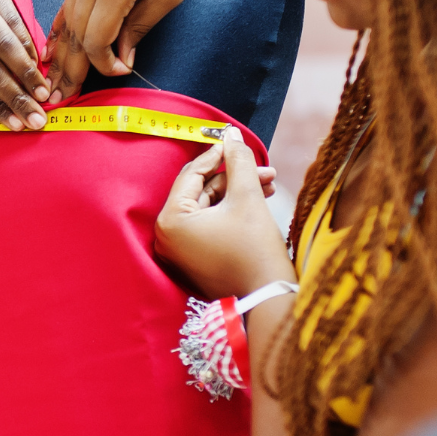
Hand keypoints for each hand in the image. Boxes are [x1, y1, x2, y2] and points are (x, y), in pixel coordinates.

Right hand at [45, 0, 207, 101]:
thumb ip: (141, 27)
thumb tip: (121, 56)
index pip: (96, 39)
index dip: (103, 64)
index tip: (120, 71)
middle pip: (75, 33)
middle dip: (69, 68)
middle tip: (61, 99)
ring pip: (66, 19)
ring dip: (61, 52)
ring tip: (53, 82)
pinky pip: (66, 2)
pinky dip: (58, 27)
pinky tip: (50, 48)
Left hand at [155, 126, 291, 298]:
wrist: (268, 300)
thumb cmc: (255, 251)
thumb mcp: (246, 198)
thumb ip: (238, 162)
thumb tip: (231, 136)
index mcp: (171, 221)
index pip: (191, 175)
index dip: (217, 155)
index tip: (236, 141)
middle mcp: (167, 238)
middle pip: (201, 192)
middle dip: (234, 177)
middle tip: (264, 168)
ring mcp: (180, 252)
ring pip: (209, 208)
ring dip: (237, 193)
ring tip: (268, 185)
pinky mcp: (194, 260)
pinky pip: (210, 226)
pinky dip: (231, 213)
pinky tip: (258, 201)